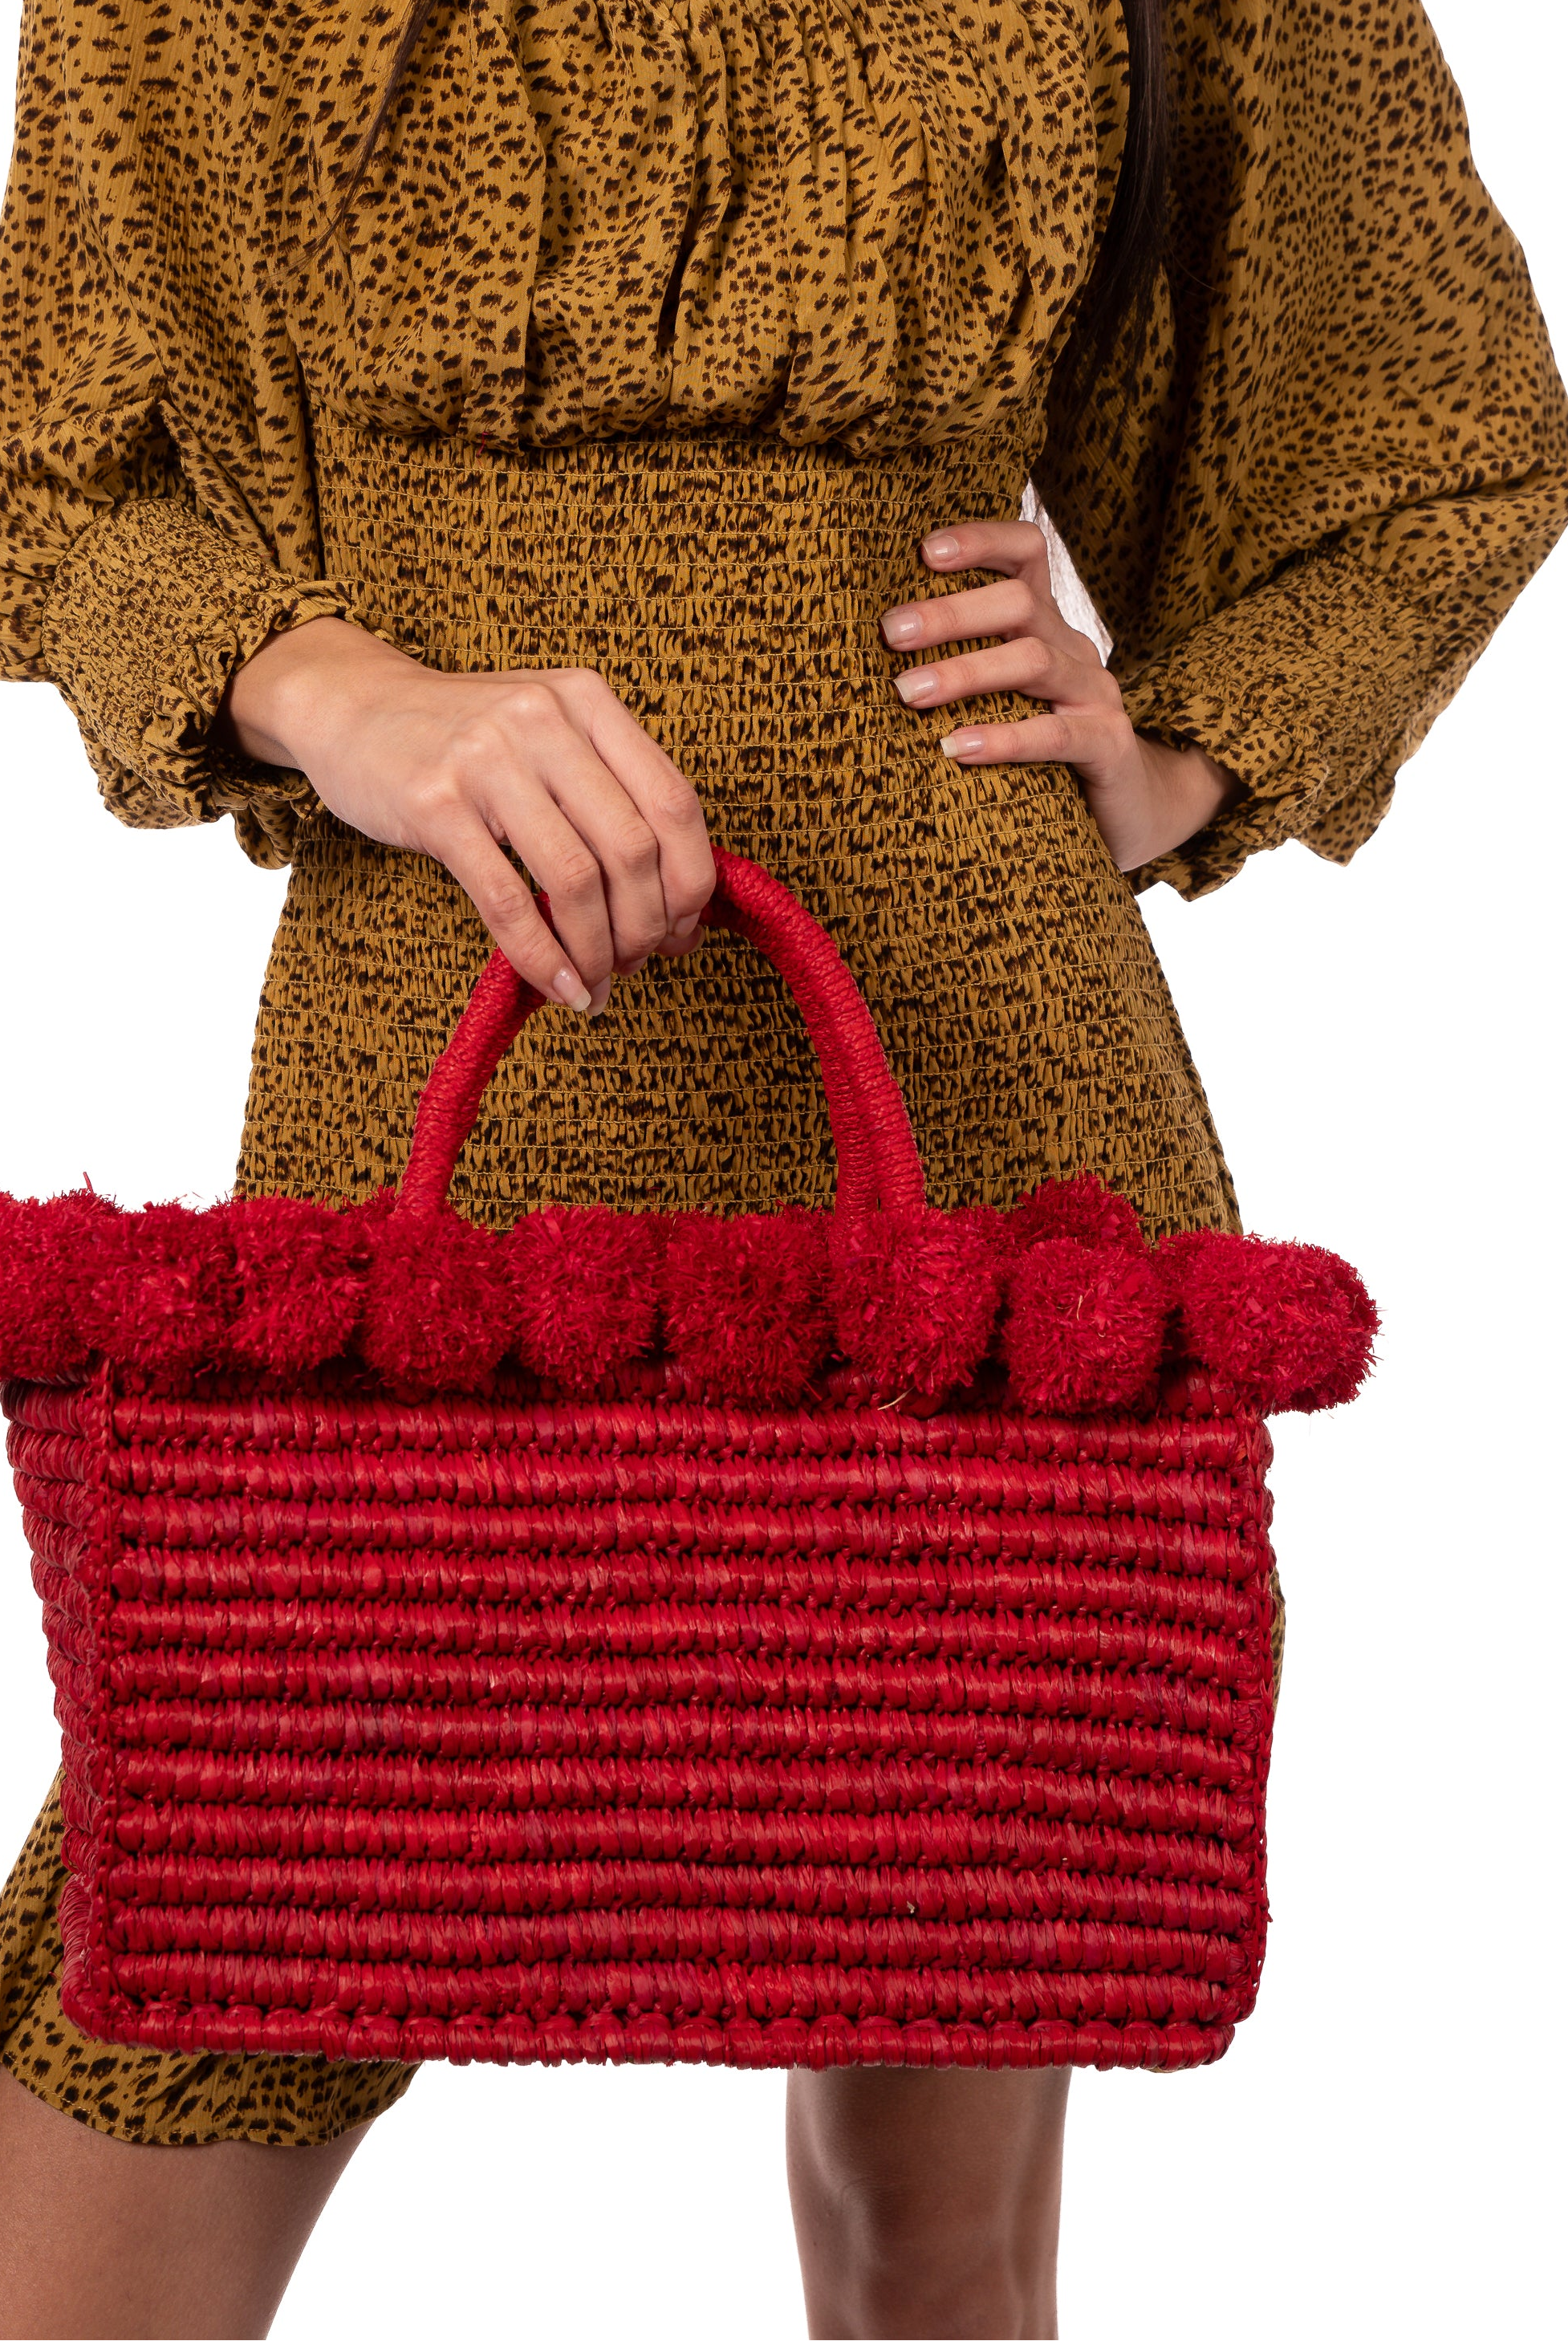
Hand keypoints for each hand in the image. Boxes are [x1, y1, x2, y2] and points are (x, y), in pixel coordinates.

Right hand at [219, 618, 714, 1013]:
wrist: (352, 706)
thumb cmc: (463, 738)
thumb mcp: (548, 735)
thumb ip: (608, 793)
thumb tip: (675, 899)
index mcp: (589, 701)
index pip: (675, 802)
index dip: (691, 882)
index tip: (684, 932)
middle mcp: (545, 721)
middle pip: (632, 849)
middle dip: (646, 928)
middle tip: (636, 965)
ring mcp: (488, 759)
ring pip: (577, 879)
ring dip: (598, 951)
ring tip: (596, 983)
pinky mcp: (436, 805)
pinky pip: (507, 901)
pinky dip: (543, 958)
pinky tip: (560, 988)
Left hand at [880, 520, 1242, 869]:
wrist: (1131, 809)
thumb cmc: (1045, 751)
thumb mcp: (1006, 697)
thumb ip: (965, 666)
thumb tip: (877, 654)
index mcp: (1048, 626)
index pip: (1026, 553)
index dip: (980, 541)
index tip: (924, 552)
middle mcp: (1074, 648)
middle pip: (1019, 602)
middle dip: (950, 614)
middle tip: (891, 634)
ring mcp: (1096, 695)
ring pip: (1032, 661)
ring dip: (965, 672)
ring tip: (908, 692)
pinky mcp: (1107, 745)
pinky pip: (1054, 735)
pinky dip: (1003, 738)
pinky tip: (956, 748)